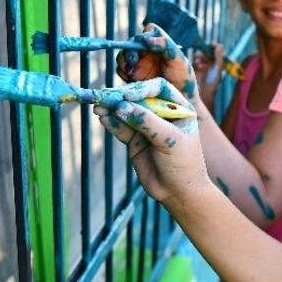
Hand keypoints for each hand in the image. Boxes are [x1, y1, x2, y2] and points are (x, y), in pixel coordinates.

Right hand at [93, 78, 209, 203]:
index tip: (127, 96)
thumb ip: (147, 122)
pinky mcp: (134, 140)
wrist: (178, 193)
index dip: (141, 89)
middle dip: (122, 97)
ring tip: (98, 107)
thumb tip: (121, 106)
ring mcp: (146, 127)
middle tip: (105, 97)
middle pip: (138, 98)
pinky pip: (120, 128)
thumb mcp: (170, 140)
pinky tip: (102, 118)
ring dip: (112, 109)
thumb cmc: (183, 163)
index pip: (158, 88)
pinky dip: (111, 122)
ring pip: (126, 113)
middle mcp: (162, 114)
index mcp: (178, 108)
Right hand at [115, 24, 200, 101]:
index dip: (145, 35)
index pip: (149, 31)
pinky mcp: (132, 75)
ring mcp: (139, 63)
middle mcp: (147, 51)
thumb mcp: (179, 60)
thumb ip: (166, 46)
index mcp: (160, 43)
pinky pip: (121, 69)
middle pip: (132, 43)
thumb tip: (147, 39)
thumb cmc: (184, 78)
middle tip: (132, 62)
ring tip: (130, 73)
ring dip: (124, 62)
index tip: (145, 44)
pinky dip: (122, 72)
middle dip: (130, 51)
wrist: (180, 100)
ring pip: (123, 55)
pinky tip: (130, 79)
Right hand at [192, 43, 224, 111]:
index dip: (215, 46)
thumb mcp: (217, 69)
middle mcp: (212, 63)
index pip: (218, 50)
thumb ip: (218, 57)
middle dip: (205, 51)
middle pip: (208, 51)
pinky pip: (195, 61)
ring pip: (201, 55)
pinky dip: (196, 61)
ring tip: (199, 61)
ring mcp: (204, 66)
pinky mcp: (196, 69)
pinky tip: (198, 66)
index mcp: (219, 63)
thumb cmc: (212, 83)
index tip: (211, 44)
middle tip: (203, 53)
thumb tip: (219, 46)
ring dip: (200, 56)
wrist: (203, 94)